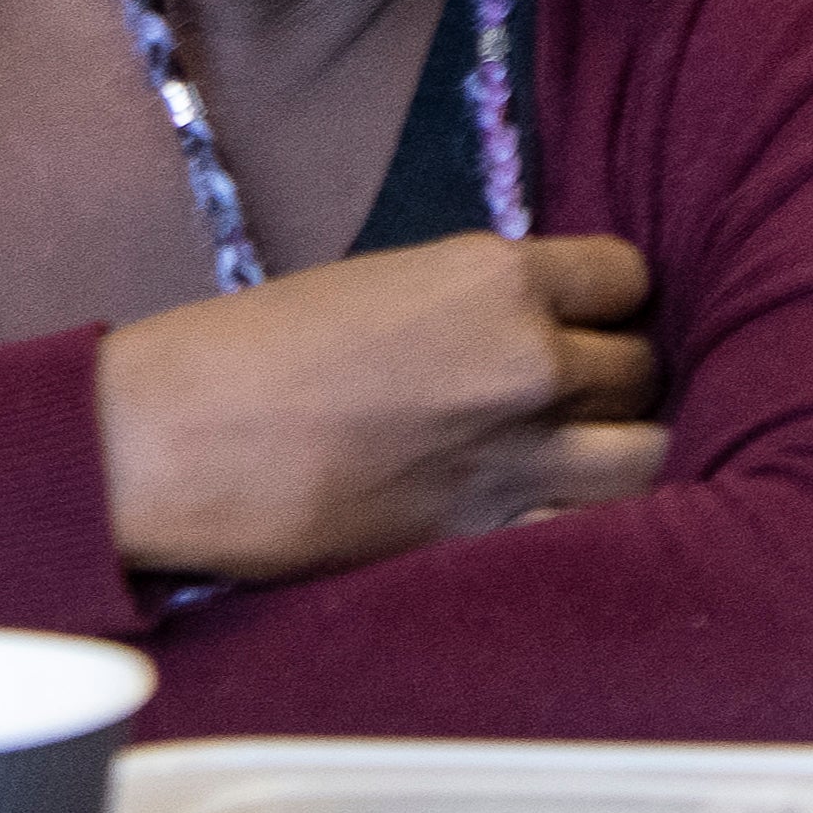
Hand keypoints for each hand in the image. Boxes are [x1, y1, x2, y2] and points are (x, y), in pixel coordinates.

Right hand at [93, 232, 667, 577]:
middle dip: (613, 380)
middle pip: (641, 367)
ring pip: (648, 453)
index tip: (584, 319)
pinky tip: (560, 517)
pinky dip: (585, 523)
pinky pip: (590, 529)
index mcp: (497, 279)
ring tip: (581, 456)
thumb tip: (544, 326)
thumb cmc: (248, 352)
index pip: (626, 276)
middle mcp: (528, 361)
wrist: (164, 441)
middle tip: (571, 395)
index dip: (607, 301)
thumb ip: (482, 304)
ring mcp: (516, 455)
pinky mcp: (482, 535)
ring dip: (620, 452)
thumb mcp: (387, 285)